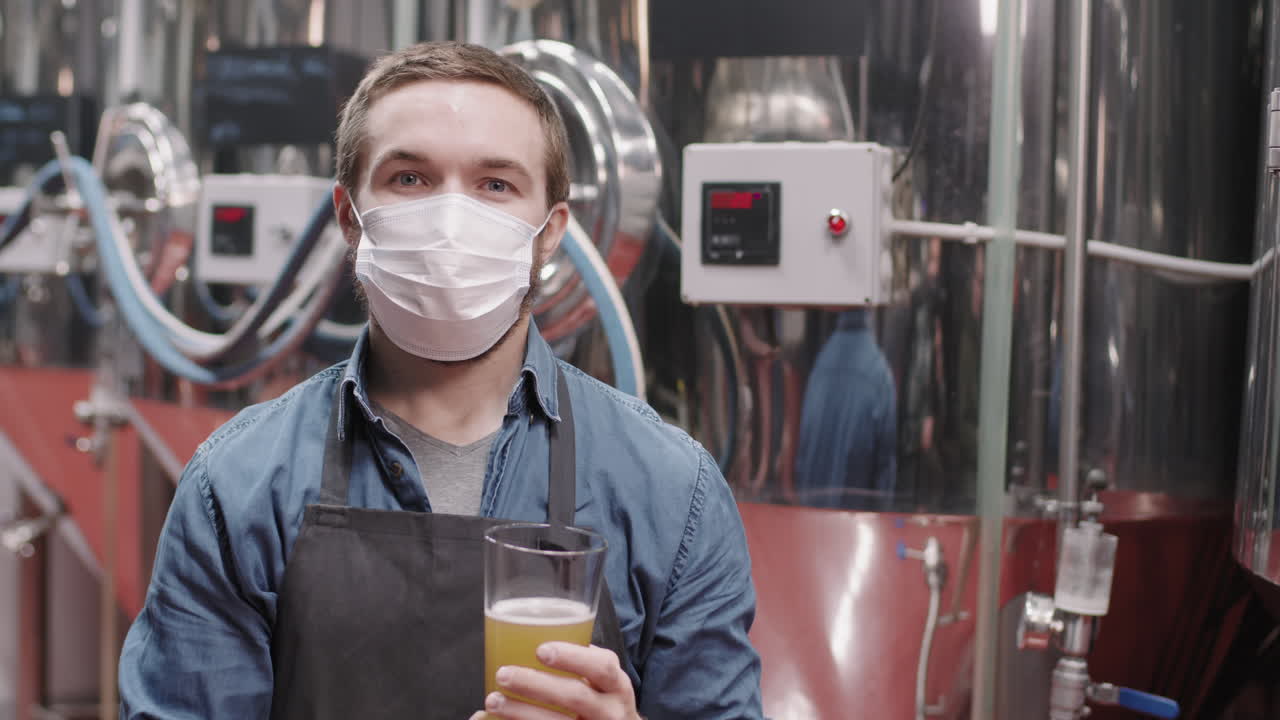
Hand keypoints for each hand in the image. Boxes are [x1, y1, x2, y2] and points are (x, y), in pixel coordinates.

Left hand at [470, 642, 638, 719]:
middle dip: (535, 684)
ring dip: (520, 712)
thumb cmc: (602, 699)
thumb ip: (581, 661)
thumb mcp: (603, 679)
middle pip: (575, 697)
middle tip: (504, 674)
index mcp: (616, 684)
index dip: (572, 657)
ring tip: (494, 701)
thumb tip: (528, 639)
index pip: (602, 667)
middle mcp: (610, 711)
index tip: (541, 650)